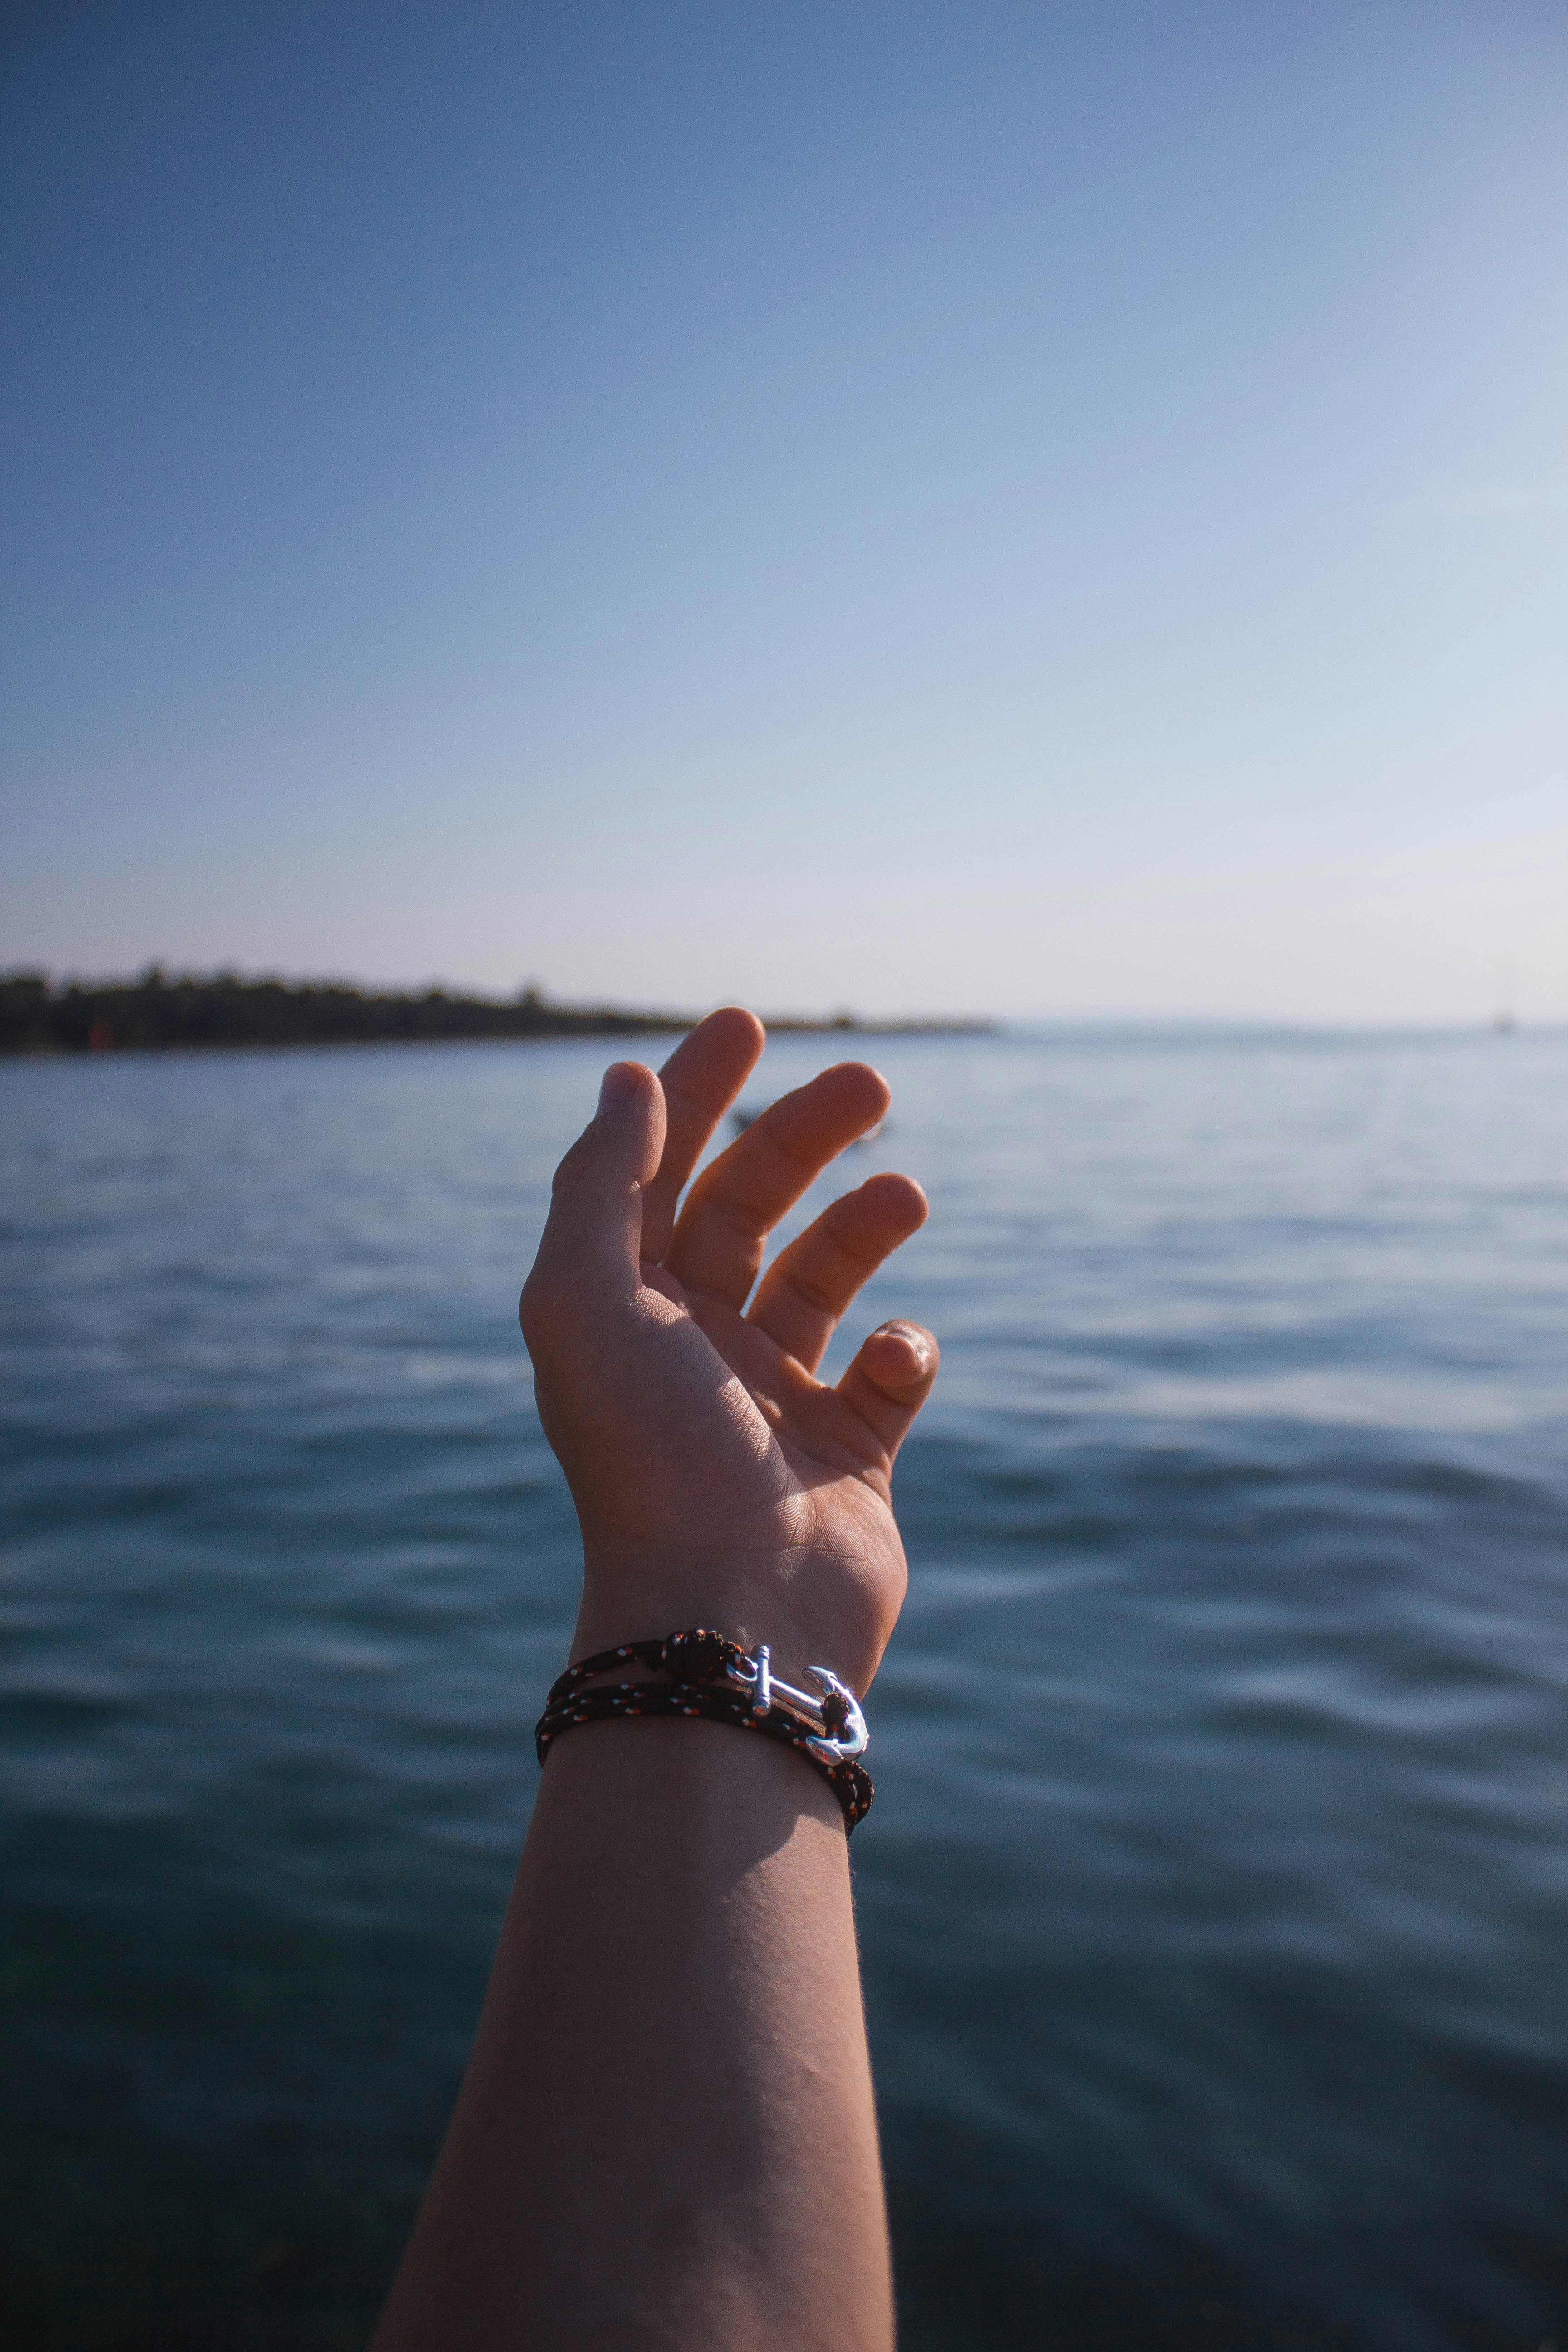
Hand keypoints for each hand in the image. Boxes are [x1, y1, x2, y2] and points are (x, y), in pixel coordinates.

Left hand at [519, 1007, 937, 1692]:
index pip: (657, 1171)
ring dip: (863, 1223)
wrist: (730, 1614)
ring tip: (905, 1191)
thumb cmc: (650, 1455)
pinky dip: (902, 1347)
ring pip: (826, 1278)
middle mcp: (692, 1345)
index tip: (747, 1022)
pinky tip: (894, 1354)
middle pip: (750, 1207)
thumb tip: (624, 1079)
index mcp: (623, 1308)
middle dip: (803, 1136)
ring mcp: (773, 1399)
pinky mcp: (850, 1453)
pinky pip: (889, 1373)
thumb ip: (602, 1182)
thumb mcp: (588, 1300)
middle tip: (871, 1080)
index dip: (694, 1092)